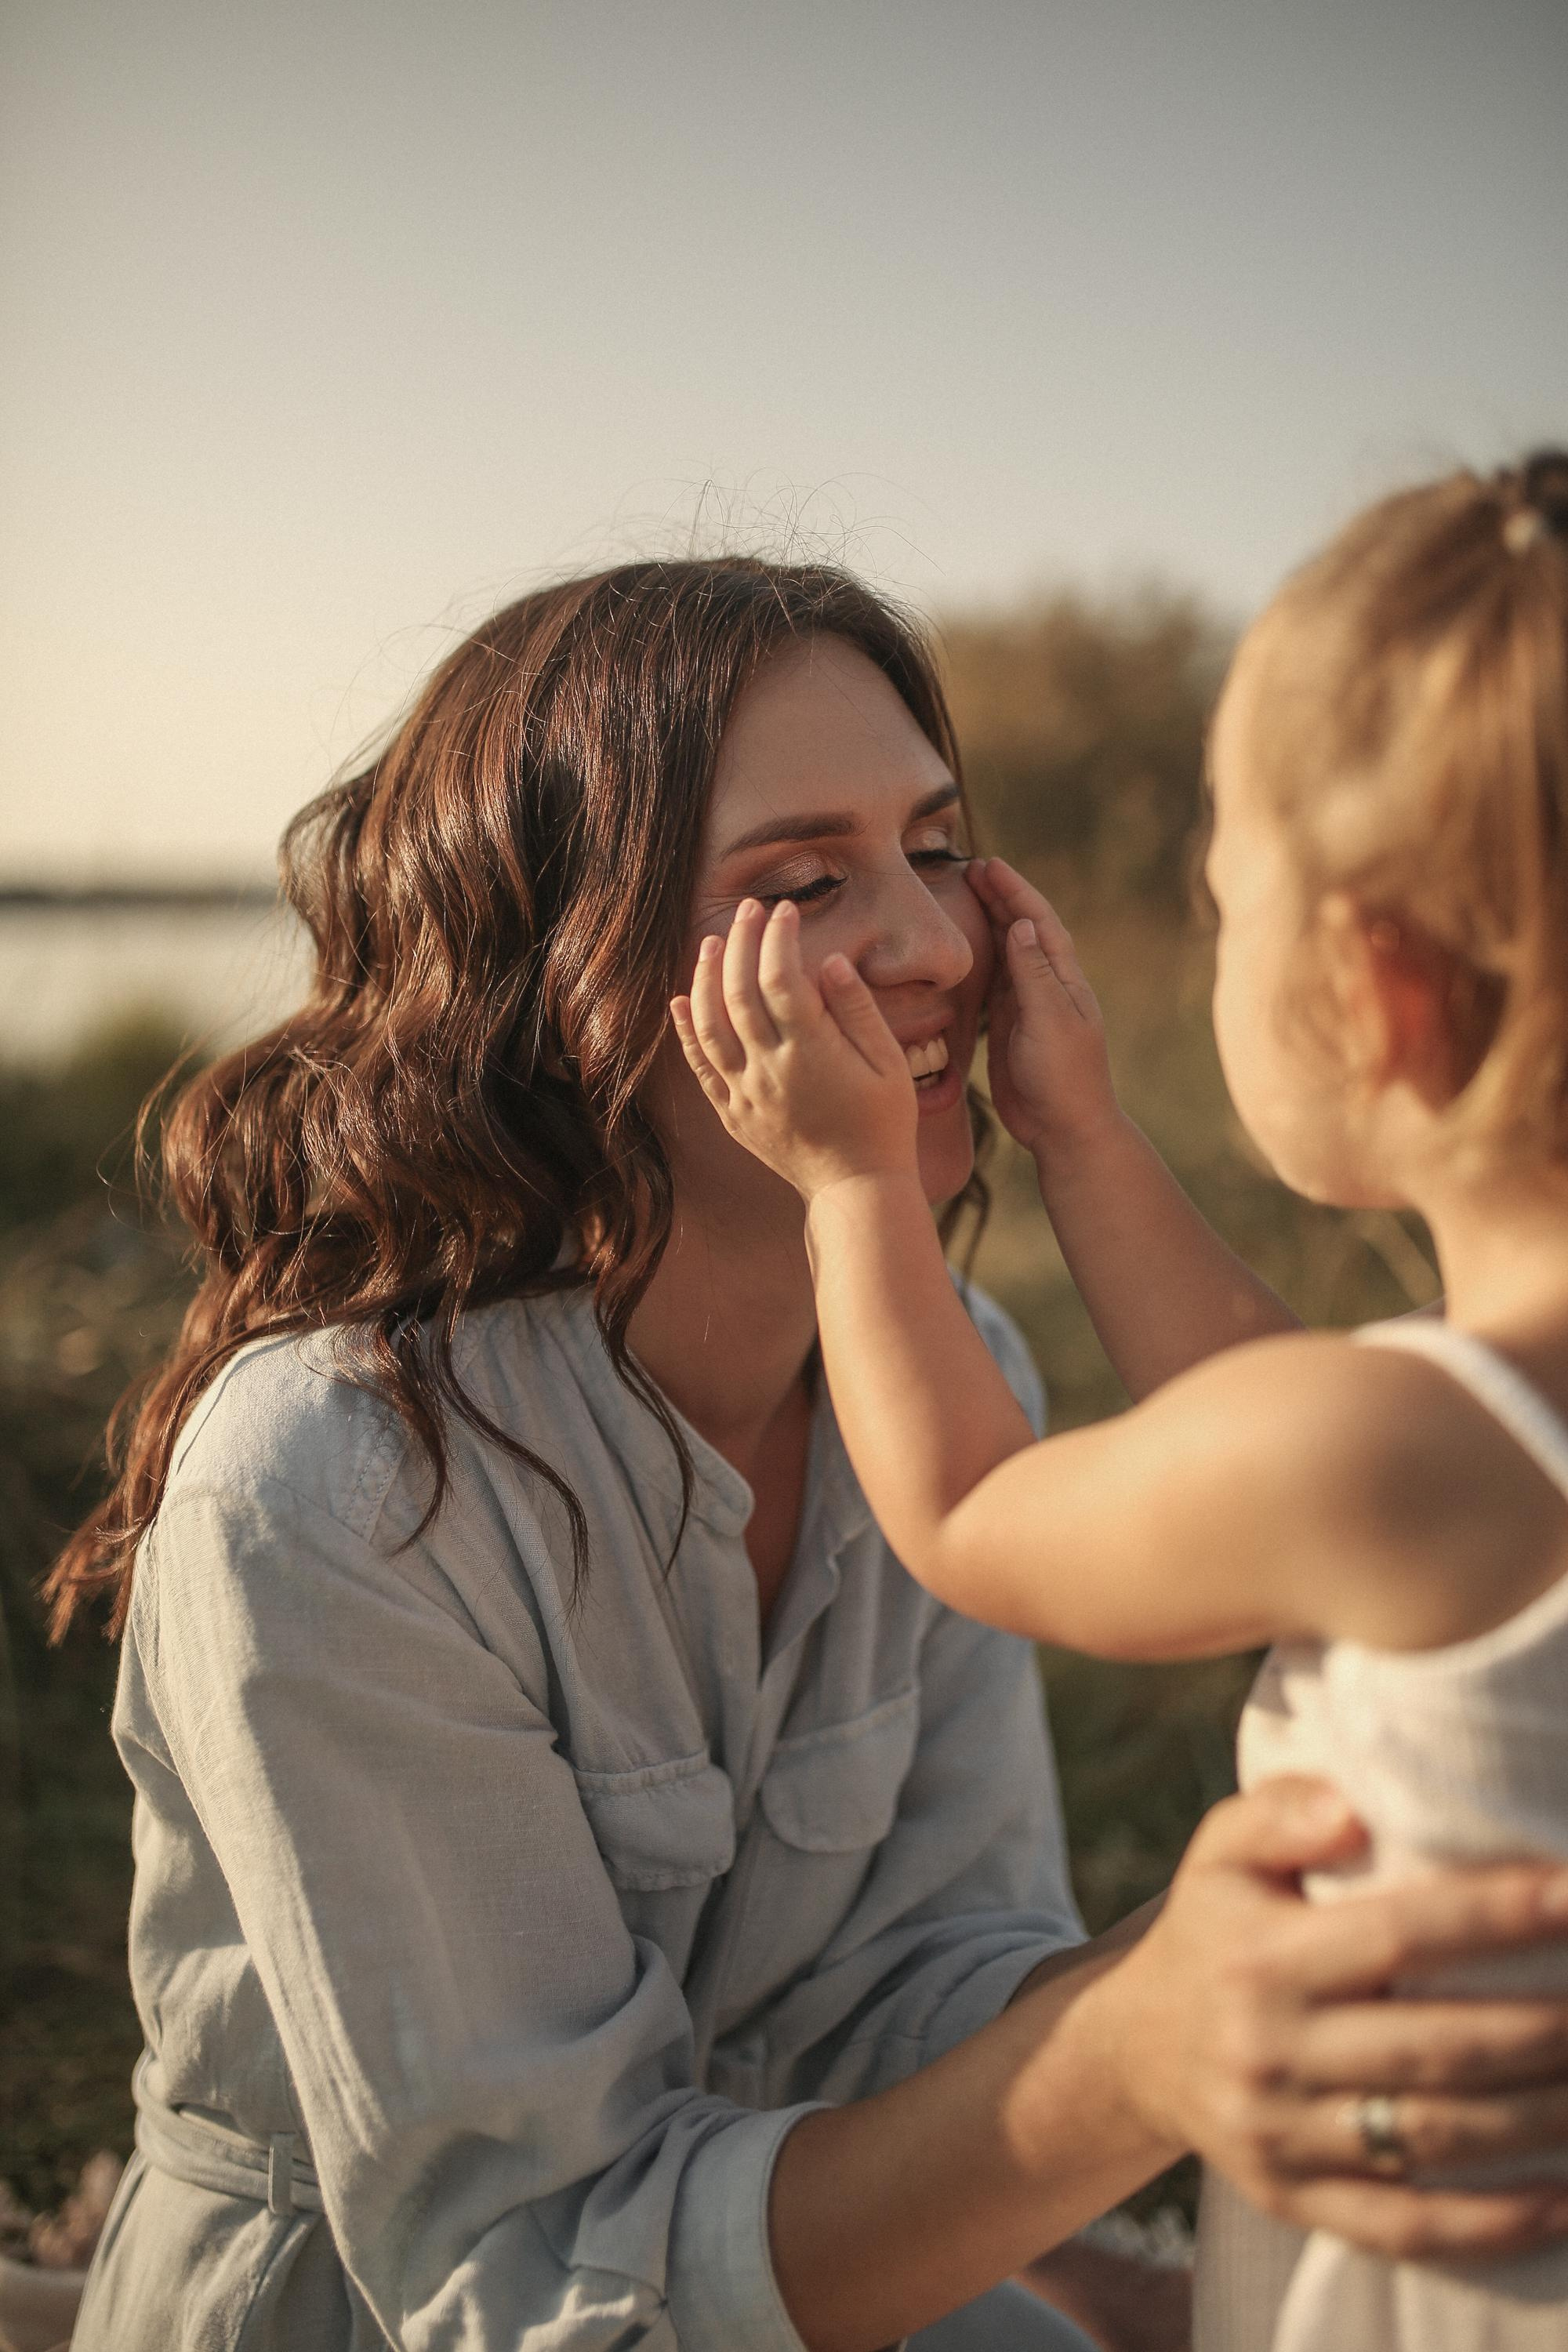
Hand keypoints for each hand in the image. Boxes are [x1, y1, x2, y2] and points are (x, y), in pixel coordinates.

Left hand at [670, 897, 917, 1200]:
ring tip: (712, 942)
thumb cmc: (883, 1123)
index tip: (785, 910)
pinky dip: (686, 1031)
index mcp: (811, 1052)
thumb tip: (830, 961)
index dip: (778, 938)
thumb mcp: (889, 1063)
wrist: (856, 1188)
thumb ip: (858, 1010)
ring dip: (706, 978)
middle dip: (741, 942)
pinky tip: (680, 1000)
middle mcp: (770, 1069)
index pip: (781, 978)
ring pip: (710, 1024)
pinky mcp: (732, 1113)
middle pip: (739, 992)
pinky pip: (699, 1067)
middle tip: (749, 909)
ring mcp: (745, 1093)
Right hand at [967, 858, 1119, 1162]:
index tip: (988, 865)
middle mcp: (1048, 986)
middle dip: (1000, 897)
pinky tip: (964, 951)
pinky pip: (995, 983)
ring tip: (965, 897)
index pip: (1039, 923)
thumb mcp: (1049, 1021)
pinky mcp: (1012, 1027)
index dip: (1015, 891)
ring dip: (989, 923)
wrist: (1065, 1129)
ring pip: (1008, 952)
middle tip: (970, 869)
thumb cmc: (1064, 1077)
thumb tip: (1022, 924)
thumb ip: (1034, 973)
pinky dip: (981, 960)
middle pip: (1023, 930)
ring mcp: (1030, 1006)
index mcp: (1064, 980)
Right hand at [1112, 1777, 1567, 2262]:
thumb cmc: (1212, 1930)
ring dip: (1541, 2120)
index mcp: (1264, 1957)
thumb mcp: (1219, 1850)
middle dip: (1550, 2030)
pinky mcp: (1292, 2199)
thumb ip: (1279, 1811)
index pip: (1401, 1932)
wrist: (1132, 2048)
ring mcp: (1282, 2135)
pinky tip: (1564, 2199)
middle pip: (1437, 2047)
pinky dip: (1493, 2224)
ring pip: (1434, 2139)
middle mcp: (1271, 2049)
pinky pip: (1405, 2228)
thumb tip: (1352, 1810)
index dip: (1497, 1914)